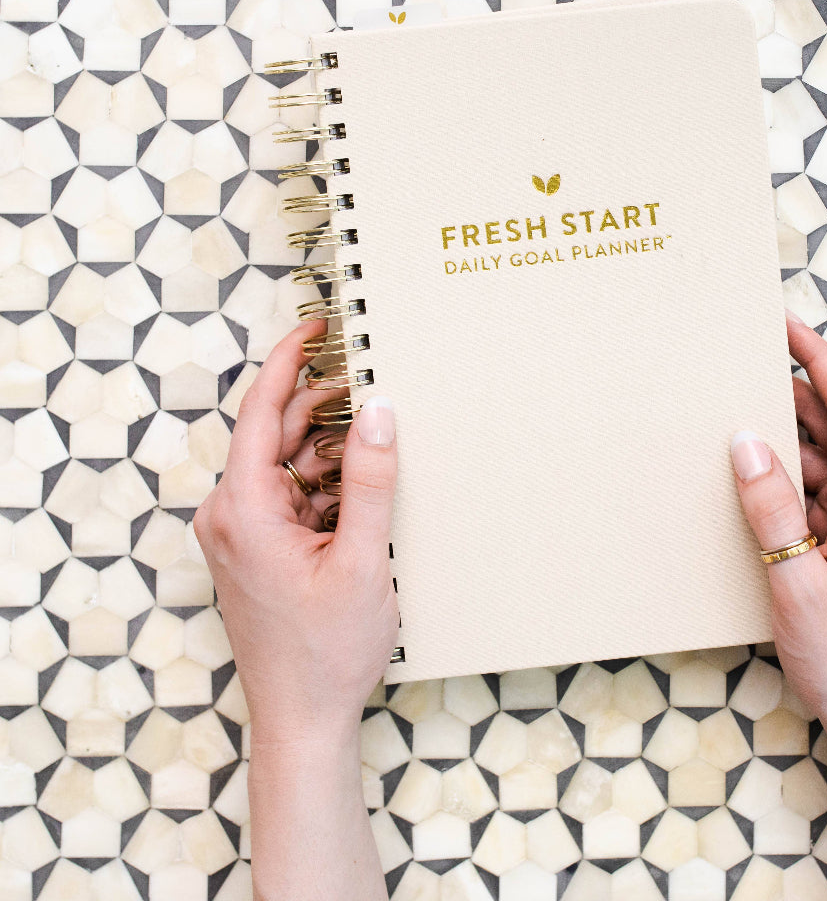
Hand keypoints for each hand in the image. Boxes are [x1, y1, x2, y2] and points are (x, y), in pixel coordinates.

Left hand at [193, 320, 399, 736]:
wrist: (301, 717)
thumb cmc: (325, 650)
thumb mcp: (361, 559)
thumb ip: (368, 480)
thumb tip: (378, 413)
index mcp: (244, 510)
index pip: (259, 411)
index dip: (287, 361)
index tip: (313, 327)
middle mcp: (229, 515)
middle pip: (274, 435)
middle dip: (320, 407)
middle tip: (370, 383)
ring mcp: (238, 534)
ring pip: (284, 466)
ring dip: (326, 450)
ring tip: (374, 440)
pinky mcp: (253, 549)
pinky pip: (287, 496)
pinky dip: (321, 485)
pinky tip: (358, 490)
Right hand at [730, 309, 826, 739]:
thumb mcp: (795, 582)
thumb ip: (771, 508)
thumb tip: (746, 440)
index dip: (815, 358)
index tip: (783, 324)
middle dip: (789, 394)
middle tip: (737, 368)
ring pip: (824, 457)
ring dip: (784, 443)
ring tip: (732, 422)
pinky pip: (822, 488)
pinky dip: (789, 479)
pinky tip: (752, 479)